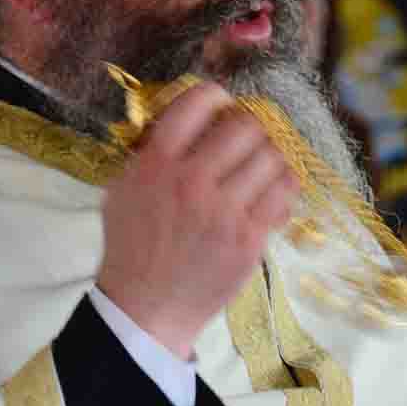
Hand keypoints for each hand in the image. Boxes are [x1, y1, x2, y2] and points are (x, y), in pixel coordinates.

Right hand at [98, 82, 297, 357]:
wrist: (146, 308)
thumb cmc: (132, 247)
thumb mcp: (122, 189)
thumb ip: (151, 152)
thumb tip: (190, 119)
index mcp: (156, 164)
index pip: (198, 103)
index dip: (217, 97)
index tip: (222, 107)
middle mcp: (191, 182)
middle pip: (246, 127)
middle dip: (251, 128)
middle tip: (248, 140)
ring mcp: (224, 212)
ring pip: (272, 157)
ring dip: (271, 156)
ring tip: (262, 167)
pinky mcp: (249, 239)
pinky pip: (284, 195)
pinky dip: (283, 187)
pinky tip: (271, 193)